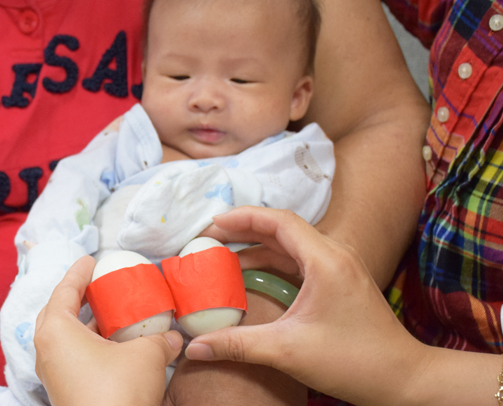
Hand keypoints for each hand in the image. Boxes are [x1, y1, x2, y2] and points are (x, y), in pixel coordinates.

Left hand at [34, 256, 182, 405]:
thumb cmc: (119, 392)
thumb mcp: (148, 355)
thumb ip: (162, 338)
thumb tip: (174, 336)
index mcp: (56, 332)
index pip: (64, 290)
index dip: (78, 272)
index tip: (91, 260)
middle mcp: (47, 352)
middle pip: (57, 312)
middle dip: (77, 295)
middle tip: (98, 283)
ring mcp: (54, 374)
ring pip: (64, 337)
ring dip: (84, 321)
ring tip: (109, 311)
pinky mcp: (66, 391)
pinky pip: (72, 356)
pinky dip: (89, 343)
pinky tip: (113, 344)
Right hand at [186, 207, 426, 405]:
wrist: (403, 378)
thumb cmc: (354, 361)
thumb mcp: (288, 351)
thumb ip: (237, 345)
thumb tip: (194, 348)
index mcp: (325, 260)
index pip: (279, 221)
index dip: (244, 217)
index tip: (214, 223)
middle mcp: (334, 254)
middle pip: (283, 228)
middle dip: (245, 229)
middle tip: (211, 236)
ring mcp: (338, 266)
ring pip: (291, 244)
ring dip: (258, 245)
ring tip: (224, 252)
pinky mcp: (338, 280)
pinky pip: (300, 259)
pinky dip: (273, 261)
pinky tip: (252, 272)